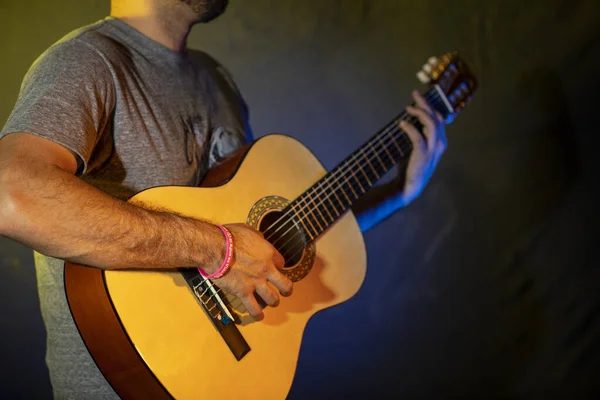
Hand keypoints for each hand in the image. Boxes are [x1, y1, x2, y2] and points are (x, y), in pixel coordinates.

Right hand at [210, 223, 292, 320]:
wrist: (215, 248)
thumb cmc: (228, 237)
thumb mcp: (247, 230)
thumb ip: (257, 237)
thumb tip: (259, 238)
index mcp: (268, 253)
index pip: (282, 263)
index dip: (278, 266)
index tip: (274, 268)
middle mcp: (266, 270)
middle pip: (285, 284)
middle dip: (287, 290)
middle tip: (285, 291)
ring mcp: (256, 282)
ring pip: (273, 299)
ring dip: (273, 301)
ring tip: (271, 303)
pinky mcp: (243, 292)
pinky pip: (254, 308)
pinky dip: (257, 314)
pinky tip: (259, 316)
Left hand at [398, 90, 447, 204]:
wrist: (410, 185)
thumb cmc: (412, 166)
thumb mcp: (418, 148)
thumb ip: (418, 135)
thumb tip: (409, 120)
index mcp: (440, 141)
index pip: (439, 119)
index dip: (430, 106)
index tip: (418, 98)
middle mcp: (440, 143)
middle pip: (436, 117)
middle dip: (426, 103)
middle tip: (415, 93)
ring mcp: (433, 149)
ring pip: (431, 124)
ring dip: (420, 113)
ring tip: (408, 107)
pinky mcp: (423, 154)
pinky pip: (418, 136)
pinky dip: (410, 128)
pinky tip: (402, 124)